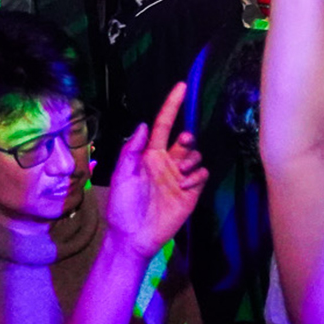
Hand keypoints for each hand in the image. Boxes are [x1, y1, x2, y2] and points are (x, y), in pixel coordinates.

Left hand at [105, 82, 205, 260]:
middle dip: (187, 139)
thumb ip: (131, 151)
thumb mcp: (121, 176)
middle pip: (185, 140)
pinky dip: (196, 177)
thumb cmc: (123, 206)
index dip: (172, 106)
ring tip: (179, 177)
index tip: (182, 87)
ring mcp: (180, 177)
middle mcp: (167, 162)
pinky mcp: (192, 191)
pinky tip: (185, 187)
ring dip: (190, 161)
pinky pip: (202, 173)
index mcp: (149, 155)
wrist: (135, 236)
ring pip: (196, 155)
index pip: (163, 125)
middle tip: (182, 145)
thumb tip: (142, 125)